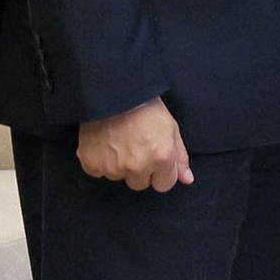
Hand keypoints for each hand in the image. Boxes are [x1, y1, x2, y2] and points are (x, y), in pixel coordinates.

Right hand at [77, 98, 193, 191]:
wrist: (115, 94)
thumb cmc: (146, 108)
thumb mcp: (171, 129)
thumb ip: (179, 158)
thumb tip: (187, 179)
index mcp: (161, 159)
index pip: (164, 185)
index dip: (160, 172)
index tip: (153, 158)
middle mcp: (138, 167)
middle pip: (139, 184)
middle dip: (139, 171)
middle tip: (135, 148)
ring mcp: (113, 167)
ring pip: (118, 177)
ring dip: (119, 165)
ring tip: (119, 142)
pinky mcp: (92, 164)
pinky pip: (98, 171)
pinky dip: (99, 160)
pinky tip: (104, 143)